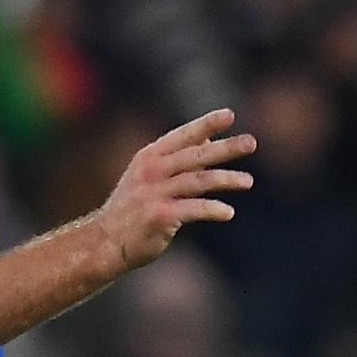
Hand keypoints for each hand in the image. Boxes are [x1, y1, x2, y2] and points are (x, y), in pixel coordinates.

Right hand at [98, 109, 257, 269]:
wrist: (105, 242)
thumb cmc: (133, 208)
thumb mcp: (150, 176)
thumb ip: (179, 159)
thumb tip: (209, 138)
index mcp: (150, 157)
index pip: (183, 135)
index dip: (206, 123)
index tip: (230, 114)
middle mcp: (151, 170)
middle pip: (196, 155)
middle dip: (225, 148)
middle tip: (251, 143)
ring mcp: (154, 193)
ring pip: (198, 180)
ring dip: (226, 179)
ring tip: (248, 181)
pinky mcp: (159, 216)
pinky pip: (193, 209)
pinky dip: (213, 210)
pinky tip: (229, 213)